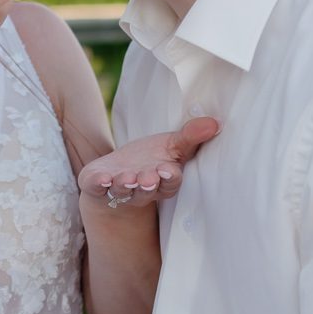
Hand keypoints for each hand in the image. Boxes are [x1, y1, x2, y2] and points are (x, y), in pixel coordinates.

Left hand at [79, 116, 219, 212]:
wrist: (117, 174)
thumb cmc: (149, 160)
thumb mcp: (172, 145)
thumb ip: (191, 136)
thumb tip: (215, 122)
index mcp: (162, 181)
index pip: (169, 183)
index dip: (169, 178)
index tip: (167, 169)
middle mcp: (141, 190)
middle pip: (146, 191)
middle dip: (146, 185)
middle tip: (147, 178)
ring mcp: (118, 190)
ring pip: (122, 191)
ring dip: (123, 185)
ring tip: (125, 177)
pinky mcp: (97, 186)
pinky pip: (97, 188)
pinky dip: (99, 184)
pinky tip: (101, 178)